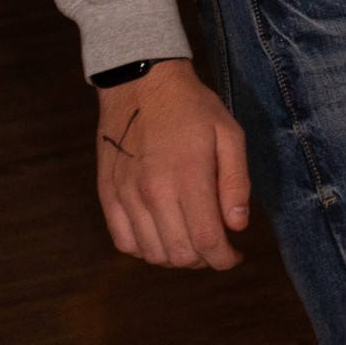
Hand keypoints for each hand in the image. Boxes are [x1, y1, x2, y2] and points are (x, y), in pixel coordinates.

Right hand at [93, 60, 250, 270]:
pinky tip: (163, 235)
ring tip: (192, 240)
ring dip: (176, 257)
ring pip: (151, 254)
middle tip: (216, 246)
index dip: (224, 259)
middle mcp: (153, 192)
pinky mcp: (108, 195)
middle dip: (204, 260)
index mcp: (187, 177)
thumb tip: (237, 226)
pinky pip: (124, 242)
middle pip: (179, 254)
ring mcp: (126, 195)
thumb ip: (236, 182)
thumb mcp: (229, 134)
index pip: (206, 241)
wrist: (141, 84)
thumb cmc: (192, 108)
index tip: (234, 257)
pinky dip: (145, 249)